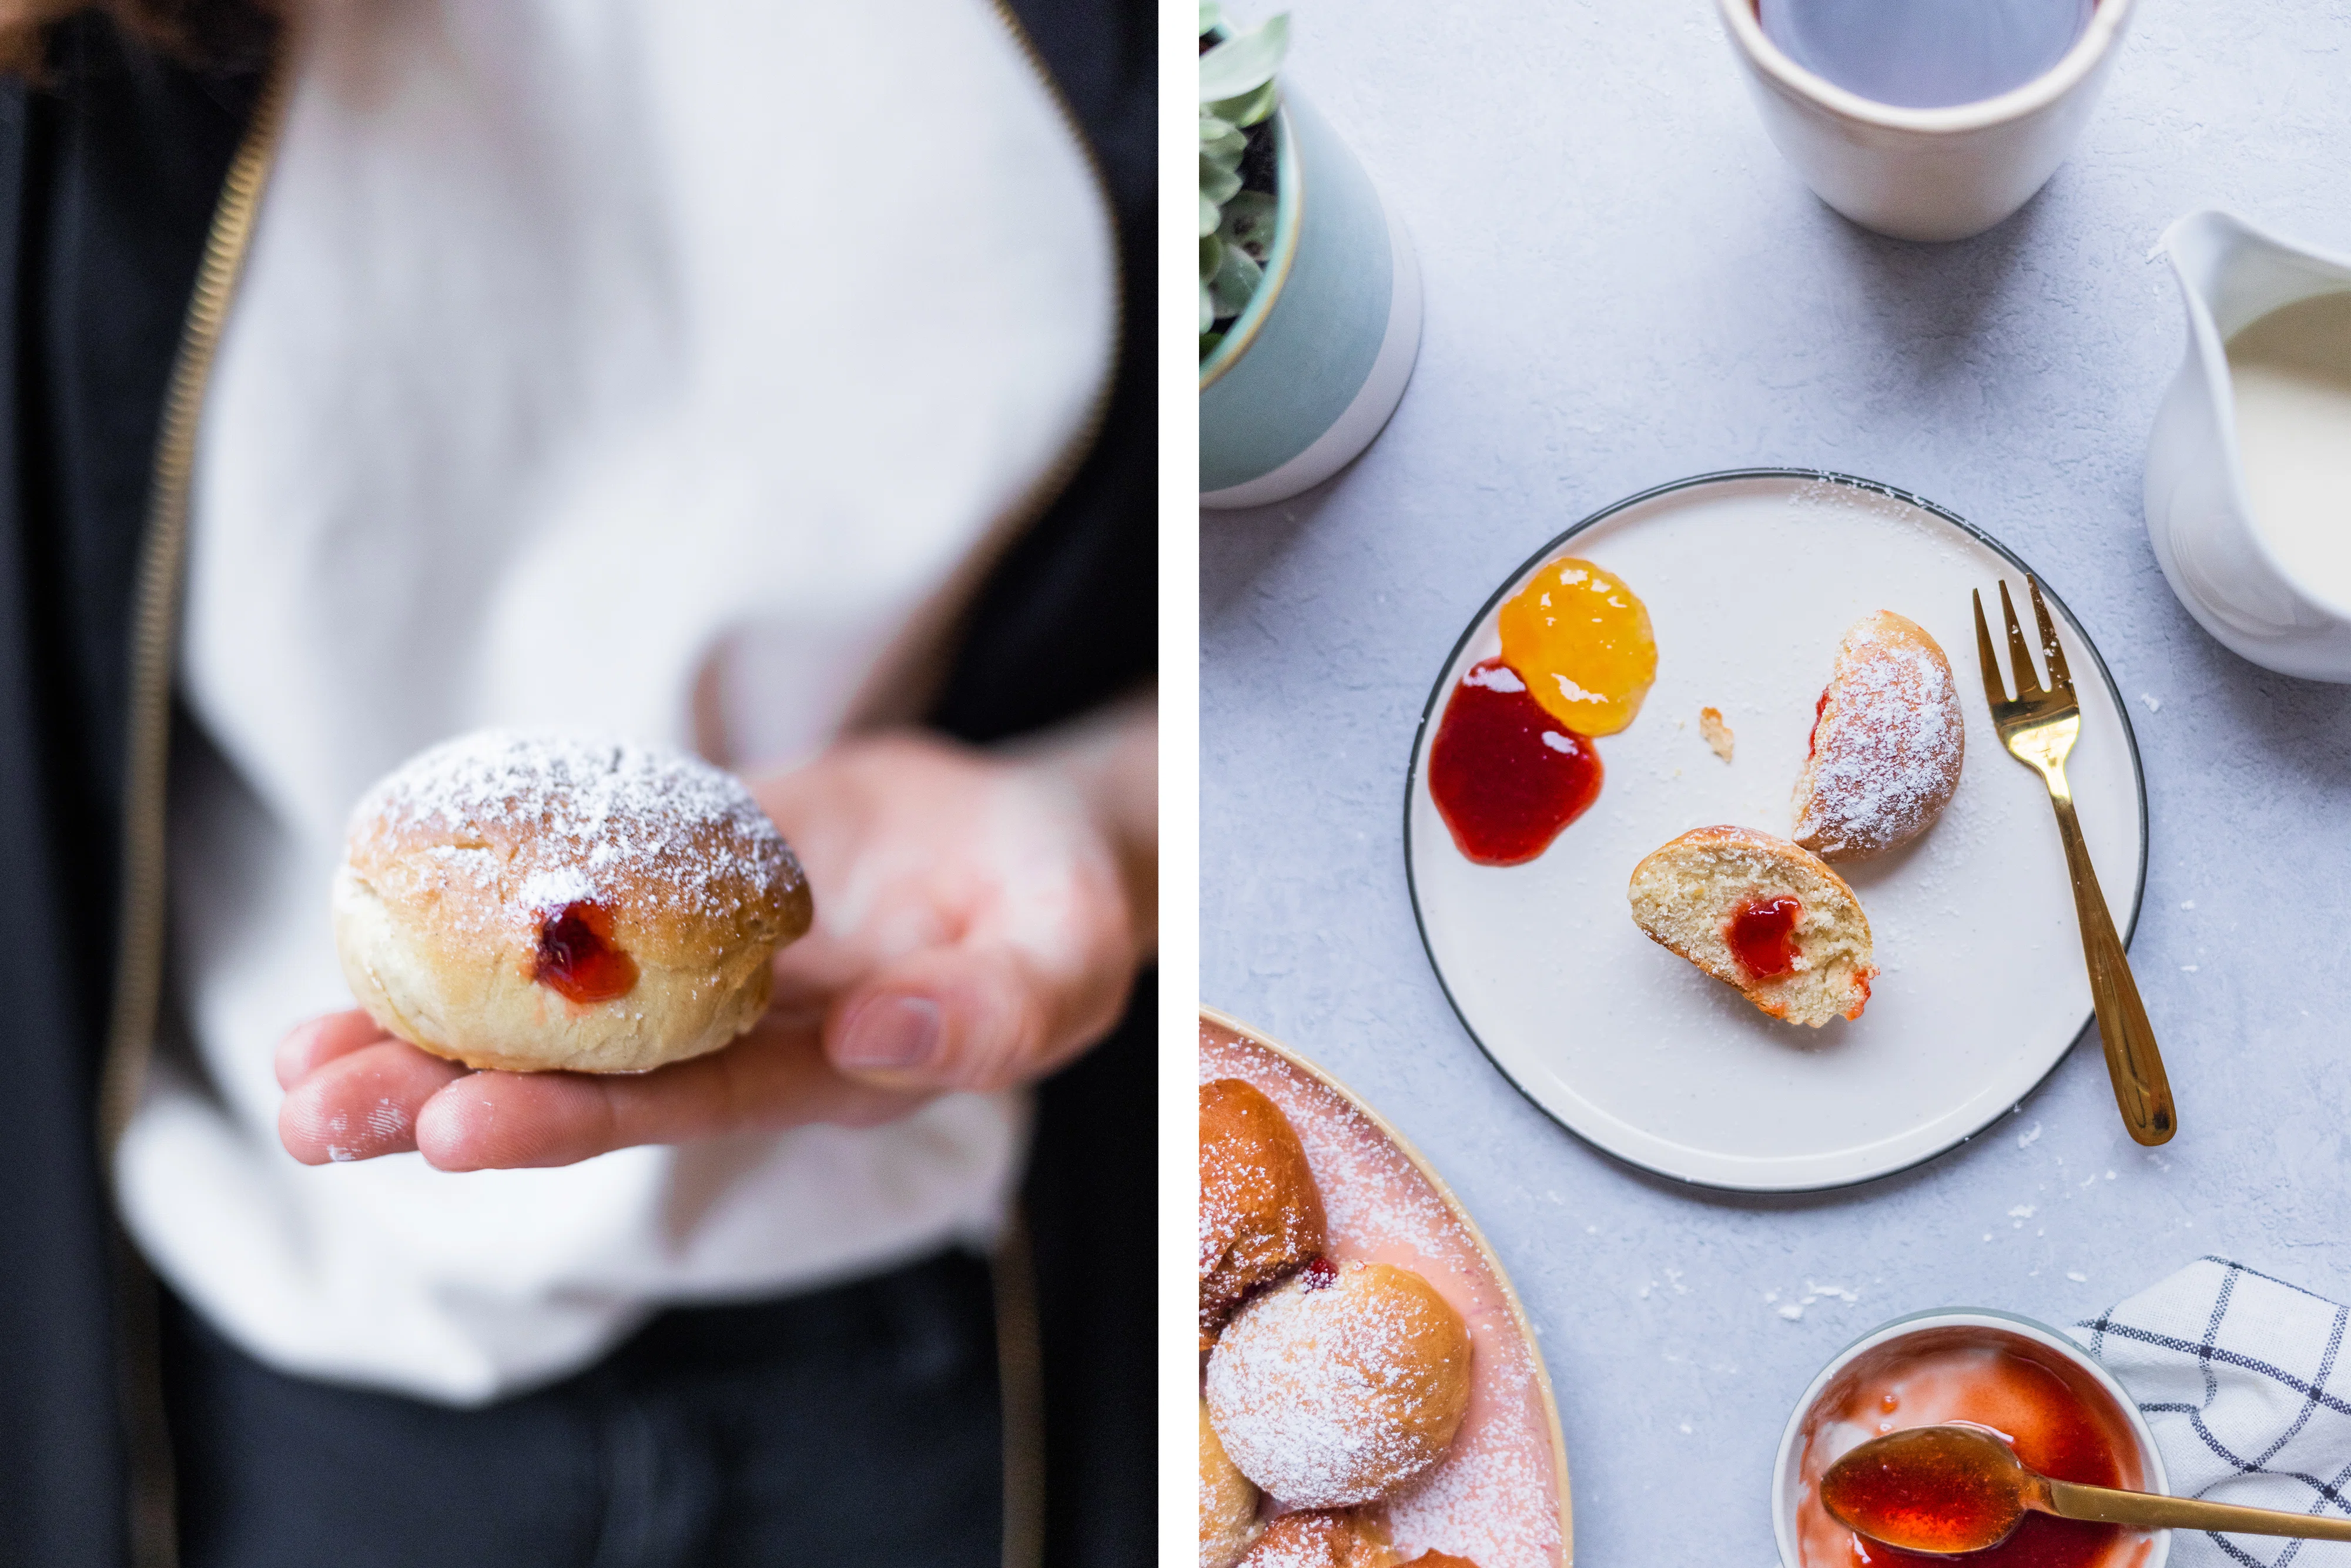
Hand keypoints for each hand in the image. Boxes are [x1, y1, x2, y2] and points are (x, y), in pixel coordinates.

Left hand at [278, 702, 1154, 1169]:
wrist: (1012, 831)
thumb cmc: (1056, 898)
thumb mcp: (1063, 950)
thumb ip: (994, 1009)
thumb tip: (877, 1043)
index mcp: (820, 1071)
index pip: (681, 1103)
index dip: (567, 1116)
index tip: (451, 1124)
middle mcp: (738, 1034)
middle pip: (578, 1078)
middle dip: (441, 1097)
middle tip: (315, 1112)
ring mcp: (694, 964)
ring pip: (544, 1011)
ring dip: (418, 1032)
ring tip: (295, 1059)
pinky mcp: (671, 881)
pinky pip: (560, 908)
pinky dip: (465, 921)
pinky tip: (367, 927)